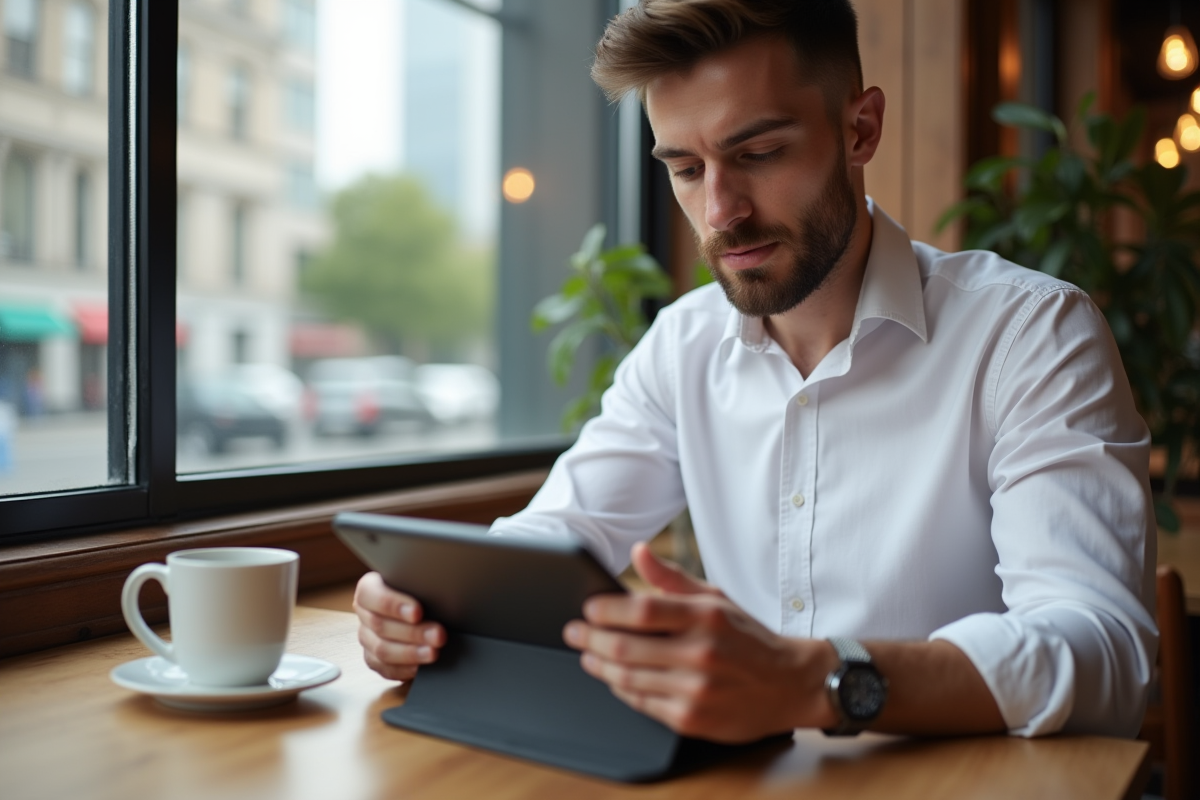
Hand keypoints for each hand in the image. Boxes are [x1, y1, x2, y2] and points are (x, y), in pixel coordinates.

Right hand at [354, 571, 445, 680]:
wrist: (423, 610)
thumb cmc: (421, 593)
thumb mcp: (419, 583)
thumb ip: (419, 584)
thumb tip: (437, 588)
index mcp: (369, 589)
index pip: (370, 595)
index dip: (393, 605)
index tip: (418, 612)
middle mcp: (364, 614)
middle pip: (380, 625)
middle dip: (413, 632)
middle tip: (439, 635)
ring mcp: (367, 639)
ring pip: (382, 649)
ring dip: (411, 652)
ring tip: (434, 652)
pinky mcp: (374, 660)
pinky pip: (385, 668)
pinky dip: (405, 669)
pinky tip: (422, 667)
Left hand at [563, 543, 838, 742]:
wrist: (790, 684)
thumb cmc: (747, 638)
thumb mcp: (715, 599)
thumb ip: (671, 578)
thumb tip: (638, 551)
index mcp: (705, 617)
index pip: (641, 610)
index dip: (606, 609)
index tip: (587, 608)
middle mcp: (700, 653)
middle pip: (626, 646)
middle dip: (589, 638)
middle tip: (573, 632)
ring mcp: (695, 690)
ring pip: (628, 677)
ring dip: (599, 665)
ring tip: (587, 654)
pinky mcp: (691, 718)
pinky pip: (641, 703)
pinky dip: (621, 689)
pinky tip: (614, 678)